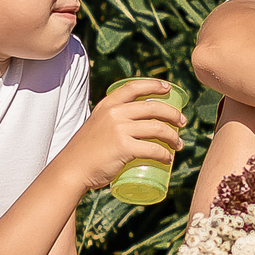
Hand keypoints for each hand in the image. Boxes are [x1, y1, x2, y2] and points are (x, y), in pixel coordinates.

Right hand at [62, 78, 187, 189]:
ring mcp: (120, 129)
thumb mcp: (96, 125)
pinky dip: (165, 154)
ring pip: (158, 128)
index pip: (134, 87)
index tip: (168, 88)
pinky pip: (153, 148)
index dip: (154, 85)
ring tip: (179, 144)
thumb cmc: (85, 152)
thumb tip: (134, 125)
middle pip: (153, 107)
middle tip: (182, 122)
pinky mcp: (124, 147)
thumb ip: (111, 121)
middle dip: (173, 114)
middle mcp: (114, 113)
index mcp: (107, 105)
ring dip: (173, 136)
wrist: (71, 169)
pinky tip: (168, 159)